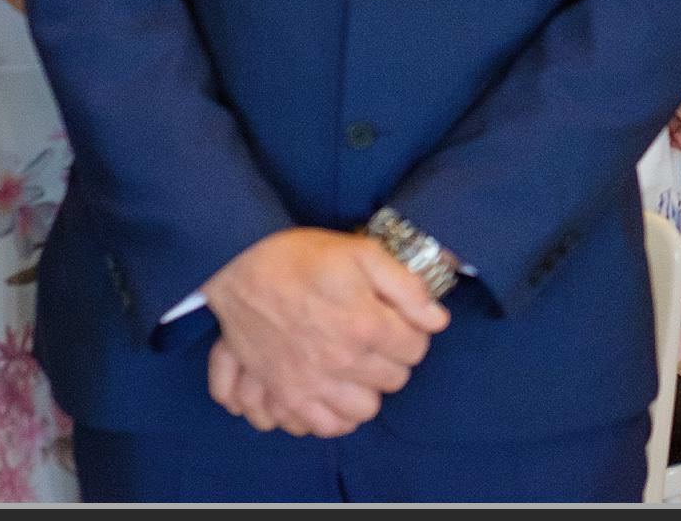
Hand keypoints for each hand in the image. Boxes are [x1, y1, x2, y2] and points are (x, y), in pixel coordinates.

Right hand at [200, 228, 448, 436]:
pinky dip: (331, 416)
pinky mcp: (282, 394)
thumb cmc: (305, 258)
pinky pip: (319, 427)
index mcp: (365, 326)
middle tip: (378, 343)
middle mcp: (340, 362)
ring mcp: (310, 383)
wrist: (242, 268)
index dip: (413, 334)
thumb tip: (437, 320)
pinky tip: (334, 394)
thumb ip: (407, 288)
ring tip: (358, 371)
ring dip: (366, 392)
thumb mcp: (365, 254)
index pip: (415, 350)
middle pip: (393, 382)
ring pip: (361, 412)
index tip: (400, 323)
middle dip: (393, 361)